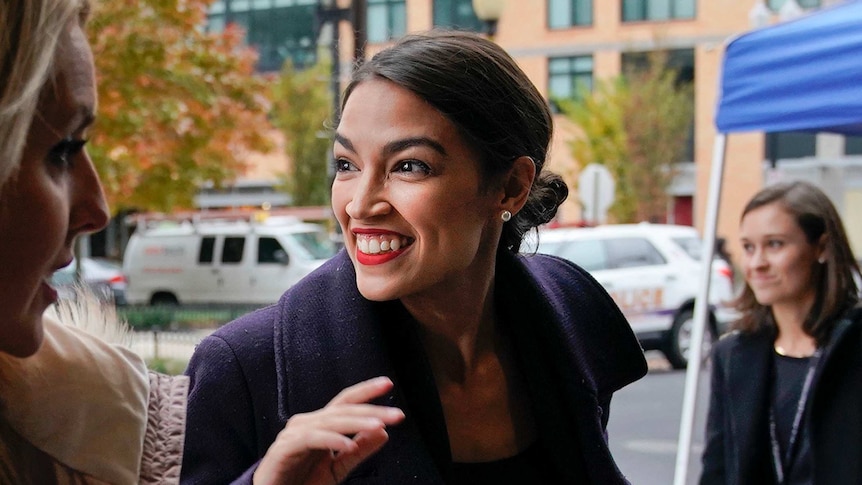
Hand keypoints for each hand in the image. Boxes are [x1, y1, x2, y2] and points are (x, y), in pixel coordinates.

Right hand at [253, 376, 404, 484]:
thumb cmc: (302, 481)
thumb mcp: (338, 468)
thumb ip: (359, 450)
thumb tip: (384, 432)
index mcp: (320, 424)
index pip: (345, 402)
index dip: (366, 391)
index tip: (388, 385)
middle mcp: (307, 423)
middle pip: (343, 410)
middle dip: (372, 411)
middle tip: (397, 415)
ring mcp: (295, 433)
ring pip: (331, 421)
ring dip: (357, 423)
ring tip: (379, 426)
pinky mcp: (285, 448)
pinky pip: (312, 439)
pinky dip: (331, 440)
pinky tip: (348, 445)